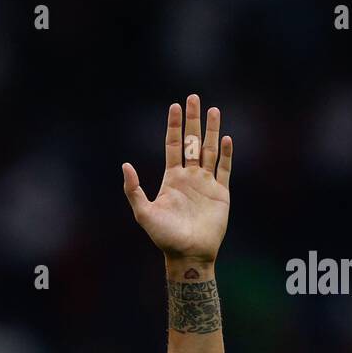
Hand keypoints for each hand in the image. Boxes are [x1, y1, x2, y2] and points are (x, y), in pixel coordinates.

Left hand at [122, 95, 232, 265]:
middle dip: (193, 120)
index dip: (174, 126)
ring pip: (210, 151)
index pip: (173, 145)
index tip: (175, 106)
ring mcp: (206, 184)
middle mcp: (189, 177)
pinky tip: (225, 138)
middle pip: (192, 142)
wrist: (188, 254)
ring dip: (211, 131)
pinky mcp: (220, 194)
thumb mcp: (144, 213)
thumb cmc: (164, 237)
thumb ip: (134, 190)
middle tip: (194, 97)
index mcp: (171, 179)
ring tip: (214, 110)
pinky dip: (226, 154)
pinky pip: (224, 170)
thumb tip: (125, 165)